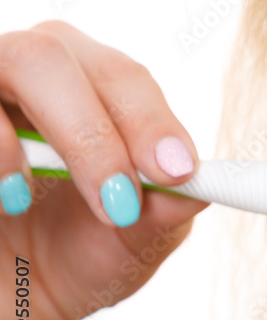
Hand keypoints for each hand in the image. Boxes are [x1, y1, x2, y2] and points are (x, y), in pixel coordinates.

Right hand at [0, 21, 207, 319]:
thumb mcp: (125, 248)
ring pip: (9, 63)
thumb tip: (195, 186)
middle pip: (50, 54)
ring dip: (26, 139)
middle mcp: (19, 73)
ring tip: (22, 202)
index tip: (175, 172)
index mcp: (84, 89)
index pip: (122, 77)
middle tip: (116, 202)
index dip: (149, 119)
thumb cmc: (60, 265)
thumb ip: (162, 213)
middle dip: (91, 132)